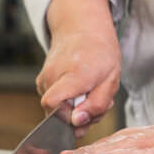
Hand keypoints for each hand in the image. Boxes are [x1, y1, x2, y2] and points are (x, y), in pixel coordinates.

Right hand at [39, 0, 120, 137]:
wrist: (81, 29)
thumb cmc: (99, 52)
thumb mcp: (112, 79)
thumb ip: (96, 104)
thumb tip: (77, 123)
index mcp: (74, 74)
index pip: (52, 104)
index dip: (66, 118)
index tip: (84, 115)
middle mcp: (53, 75)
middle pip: (56, 113)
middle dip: (77, 117)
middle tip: (95, 103)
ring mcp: (44, 78)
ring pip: (55, 109)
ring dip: (73, 109)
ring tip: (88, 93)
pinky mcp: (40, 82)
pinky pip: (53, 102)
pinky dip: (66, 102)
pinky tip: (77, 90)